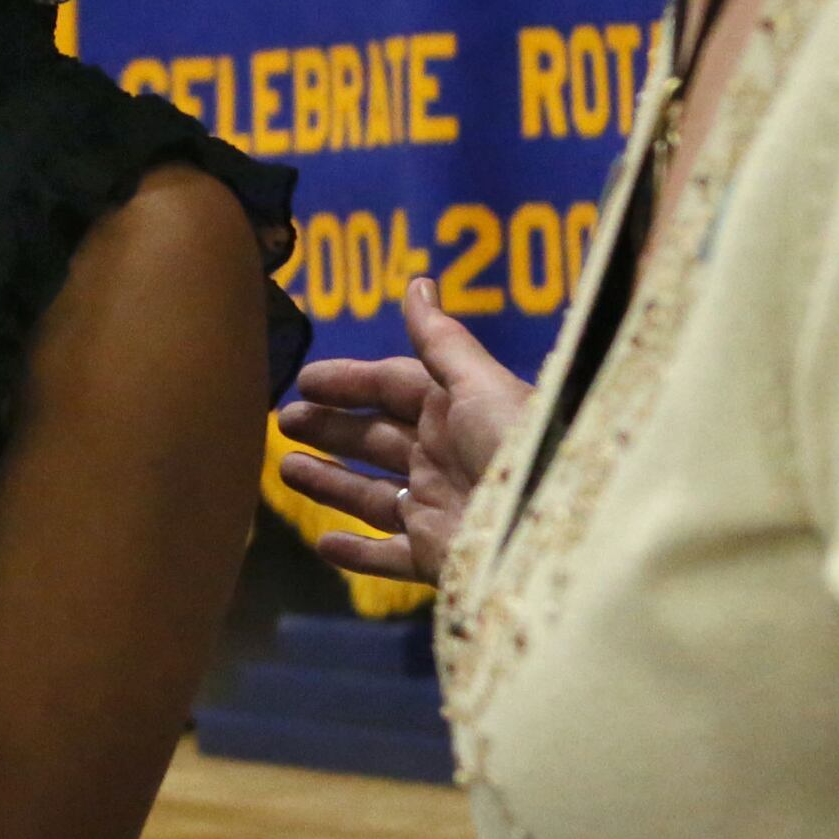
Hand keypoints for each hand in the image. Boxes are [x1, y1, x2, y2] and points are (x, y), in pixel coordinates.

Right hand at [276, 278, 531, 582]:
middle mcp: (445, 457)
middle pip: (377, 439)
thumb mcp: (478, 384)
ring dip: (331, 482)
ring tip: (286, 468)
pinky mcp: (438, 556)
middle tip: (284, 419)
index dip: (349, 381)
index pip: (393, 387)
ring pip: (373, 494)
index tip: (303, 380)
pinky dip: (357, 552)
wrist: (553, 530)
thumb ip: (441, 340)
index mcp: (457, 410)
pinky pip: (389, 555)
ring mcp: (440, 508)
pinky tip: (322, 543)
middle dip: (331, 427)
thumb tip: (418, 282)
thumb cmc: (517, 447)